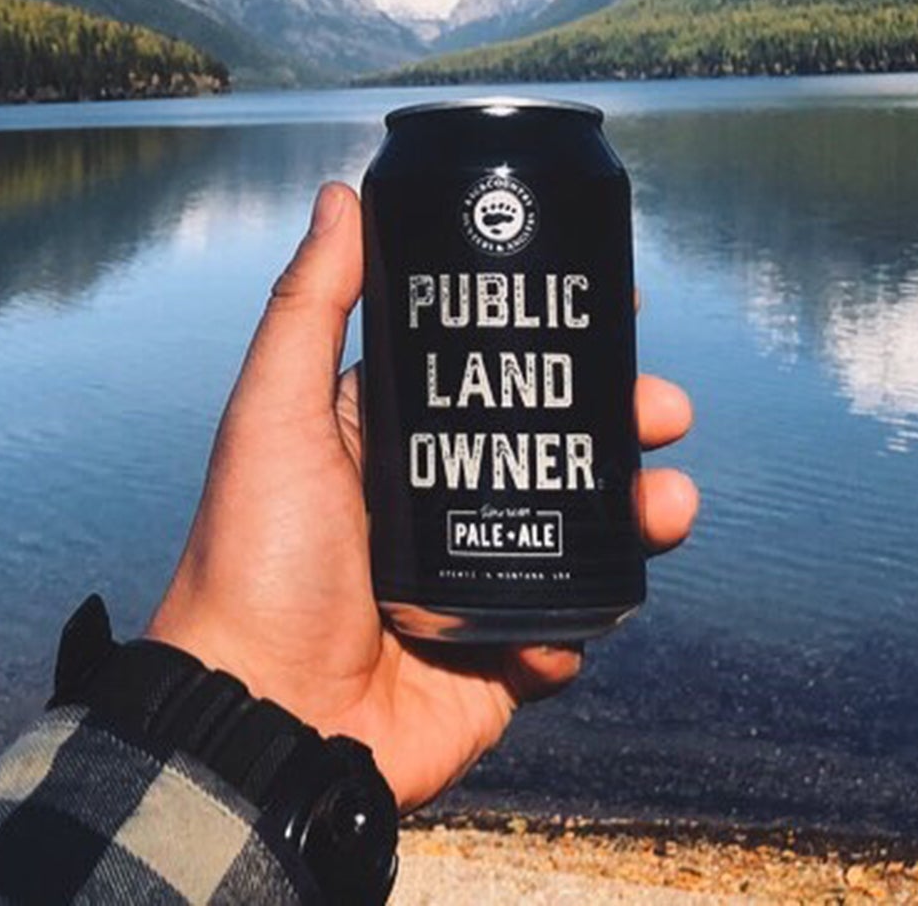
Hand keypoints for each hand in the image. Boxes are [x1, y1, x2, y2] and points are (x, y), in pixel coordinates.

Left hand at [147, 181, 698, 811]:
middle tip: (663, 407)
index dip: (557, 335)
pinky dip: (582, 619)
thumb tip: (341, 195)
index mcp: (392, 436)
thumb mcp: (274, 413)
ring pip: (584, 527)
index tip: (618, 301)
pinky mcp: (499, 657)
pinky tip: (561, 624)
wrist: (260, 723)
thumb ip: (310, 306)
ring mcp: (474, 578)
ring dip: (639, 510)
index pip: (491, 366)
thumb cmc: (251, 559)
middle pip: (555, 441)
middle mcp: (438, 498)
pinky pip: (569, 625)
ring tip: (665, 507)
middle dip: (623, 417)